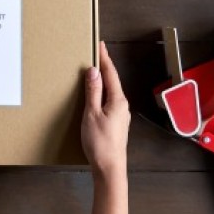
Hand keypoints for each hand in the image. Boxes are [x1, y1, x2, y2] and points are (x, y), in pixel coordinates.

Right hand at [81, 41, 129, 179]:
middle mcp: (122, 106)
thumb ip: (93, 92)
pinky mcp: (116, 123)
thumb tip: (93, 72)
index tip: (100, 45)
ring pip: (110, 92)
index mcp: (118, 100)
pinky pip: (109, 102)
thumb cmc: (100, 143)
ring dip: (102, 81)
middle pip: (112, 81)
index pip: (110, 74)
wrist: (109, 167)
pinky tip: (95, 95)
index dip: (104, 58)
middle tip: (96, 53)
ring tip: (93, 71)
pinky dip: (102, 93)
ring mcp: (120, 115)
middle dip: (104, 67)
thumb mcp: (92, 114)